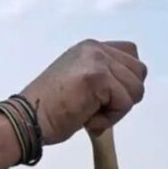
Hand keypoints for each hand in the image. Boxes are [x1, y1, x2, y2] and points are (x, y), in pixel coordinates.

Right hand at [20, 39, 147, 144]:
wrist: (28, 120)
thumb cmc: (50, 111)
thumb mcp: (81, 84)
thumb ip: (104, 78)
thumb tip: (131, 90)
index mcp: (91, 48)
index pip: (132, 54)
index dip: (126, 80)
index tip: (106, 97)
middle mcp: (95, 48)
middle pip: (139, 73)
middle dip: (124, 97)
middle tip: (96, 109)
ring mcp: (97, 60)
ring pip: (135, 90)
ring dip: (116, 111)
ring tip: (89, 114)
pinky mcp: (98, 76)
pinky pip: (124, 103)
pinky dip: (109, 119)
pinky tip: (87, 120)